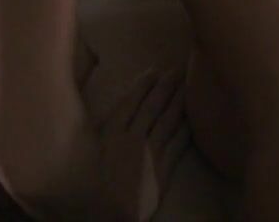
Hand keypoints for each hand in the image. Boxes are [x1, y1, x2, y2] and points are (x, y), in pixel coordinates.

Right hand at [94, 68, 190, 220]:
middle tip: (177, 71)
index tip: (154, 70)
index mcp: (112, 133)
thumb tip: (105, 114)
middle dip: (165, 87)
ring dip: (178, 103)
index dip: (144, 85)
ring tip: (187, 87)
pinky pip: (177, 146)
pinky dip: (185, 131)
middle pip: (152, 107)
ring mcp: (151, 154)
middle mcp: (134, 138)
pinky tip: (192, 120)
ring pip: (168, 122)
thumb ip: (97, 131)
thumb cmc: (90, 186)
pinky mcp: (163, 170)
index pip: (131, 102)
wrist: (110, 214)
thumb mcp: (87, 151)